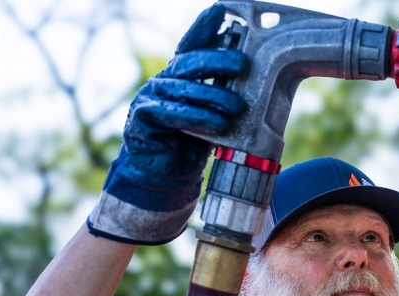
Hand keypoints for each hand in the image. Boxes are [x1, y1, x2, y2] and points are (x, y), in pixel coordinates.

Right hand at [88, 3, 249, 244]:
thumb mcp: (213, 113)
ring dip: (212, 97)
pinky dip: (195, 118)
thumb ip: (225, 93)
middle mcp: (164, 80)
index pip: (193, 45)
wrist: (164, 175)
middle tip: (244, 63)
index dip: (205, 26)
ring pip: (183, 89)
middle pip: (190, 63)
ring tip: (237, 107)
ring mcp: (150, 97)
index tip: (222, 9)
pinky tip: (216, 124)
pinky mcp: (142, 119)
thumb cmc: (192, 141)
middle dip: (217, 60)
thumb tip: (256, 74)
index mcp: (181, 75)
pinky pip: (171, 114)